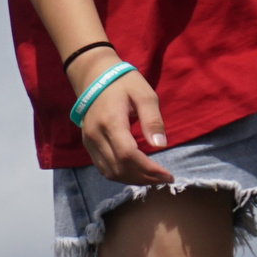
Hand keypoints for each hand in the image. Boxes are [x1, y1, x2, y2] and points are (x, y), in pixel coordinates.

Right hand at [70, 52, 173, 185]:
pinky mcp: (88, 144)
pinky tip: (137, 172)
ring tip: (153, 178)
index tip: (167, 174)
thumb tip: (160, 145)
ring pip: (109, 172)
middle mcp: (95, 136)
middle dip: (144, 178)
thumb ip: (152, 120)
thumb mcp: (145, 95)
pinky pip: (103, 167)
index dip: (148, 169)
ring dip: (132, 179)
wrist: (94, 77)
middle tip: (165, 179)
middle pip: (119, 168)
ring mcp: (89, 142)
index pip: (128, 155)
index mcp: (111, 122)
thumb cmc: (124, 84)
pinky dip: (121, 174)